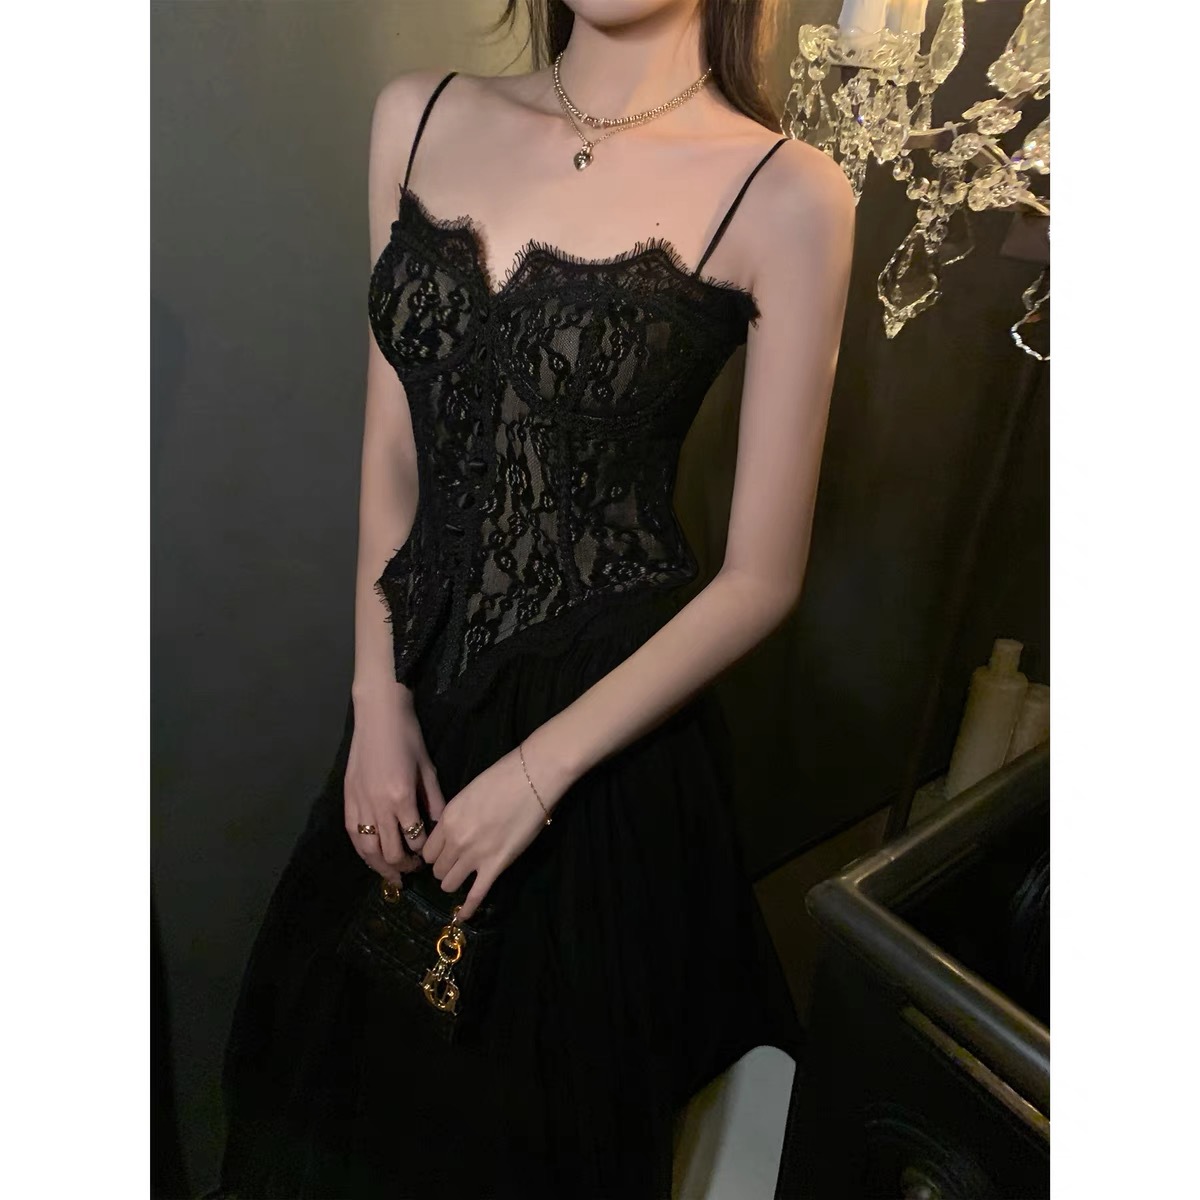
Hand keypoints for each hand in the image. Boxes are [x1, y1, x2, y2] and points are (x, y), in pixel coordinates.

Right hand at [344, 688, 444, 882]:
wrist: (378, 716)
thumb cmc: (408, 737)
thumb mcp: (428, 769)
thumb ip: (434, 800)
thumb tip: (439, 827)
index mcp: (401, 798)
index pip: (415, 839)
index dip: (424, 852)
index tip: (430, 856)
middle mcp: (378, 806)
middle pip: (390, 851)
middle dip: (403, 866)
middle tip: (413, 870)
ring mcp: (359, 804)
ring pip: (367, 849)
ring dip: (380, 866)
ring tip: (391, 875)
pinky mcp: (347, 799)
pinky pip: (353, 834)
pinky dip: (362, 850)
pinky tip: (371, 856)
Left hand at [421, 740, 569, 921]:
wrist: (531, 778)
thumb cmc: (503, 779)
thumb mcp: (468, 794)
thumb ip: (456, 817)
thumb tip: (453, 832)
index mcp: (447, 819)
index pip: (428, 851)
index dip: (435, 855)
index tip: (443, 855)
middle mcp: (455, 840)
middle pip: (437, 869)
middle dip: (444, 868)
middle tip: (456, 865)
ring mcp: (475, 855)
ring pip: (449, 883)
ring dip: (454, 882)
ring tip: (463, 878)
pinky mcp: (495, 866)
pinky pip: (476, 895)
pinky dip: (467, 909)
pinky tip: (462, 916)